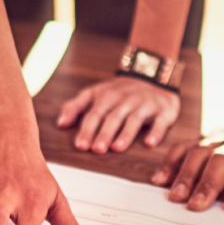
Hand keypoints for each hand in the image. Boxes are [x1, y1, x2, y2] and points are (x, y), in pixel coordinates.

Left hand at [56, 76, 180, 153]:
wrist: (150, 74)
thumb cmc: (117, 91)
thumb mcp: (93, 93)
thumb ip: (75, 107)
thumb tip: (60, 124)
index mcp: (106, 97)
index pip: (94, 115)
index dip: (87, 130)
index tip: (80, 146)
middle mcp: (125, 100)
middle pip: (113, 118)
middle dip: (104, 134)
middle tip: (97, 150)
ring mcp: (145, 105)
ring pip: (134, 120)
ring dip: (125, 134)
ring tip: (117, 148)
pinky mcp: (163, 111)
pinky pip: (160, 122)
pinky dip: (155, 132)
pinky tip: (148, 143)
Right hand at [153, 82, 223, 212]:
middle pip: (221, 162)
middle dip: (207, 183)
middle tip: (194, 206)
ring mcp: (220, 138)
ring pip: (198, 154)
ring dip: (185, 175)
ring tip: (173, 197)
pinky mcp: (206, 138)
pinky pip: (184, 147)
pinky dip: (170, 162)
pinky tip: (159, 180)